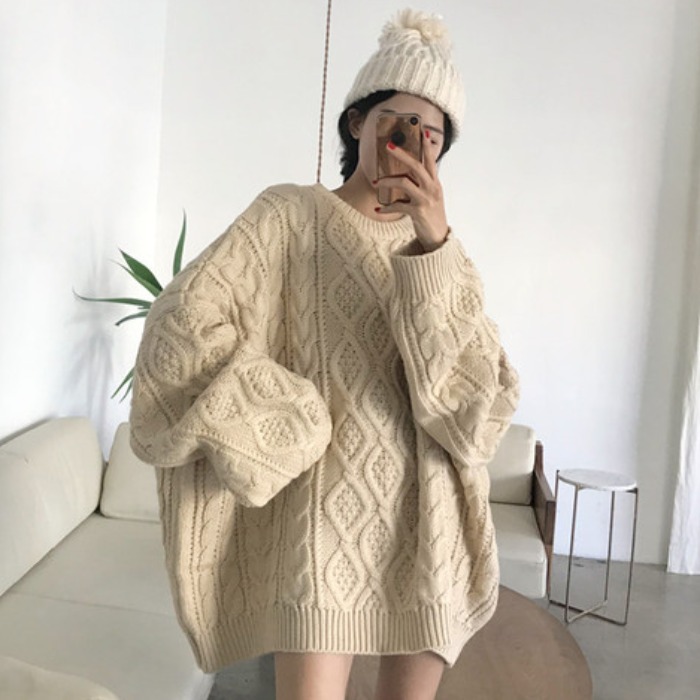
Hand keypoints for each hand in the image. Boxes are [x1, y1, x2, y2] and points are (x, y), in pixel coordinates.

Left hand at [373, 130, 448, 252]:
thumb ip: (422, 185)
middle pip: (416, 166)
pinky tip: (378, 209)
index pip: (431, 160)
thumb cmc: (431, 216)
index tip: (421, 131)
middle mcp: (432, 188)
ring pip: (404, 182)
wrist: (438, 238)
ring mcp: (426, 200)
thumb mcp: (430, 197)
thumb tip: (407, 175)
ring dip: (387, 180)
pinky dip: (386, 207)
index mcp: (435, 183)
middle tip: (388, 146)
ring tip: (376, 182)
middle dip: (401, 154)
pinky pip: (398, 205)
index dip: (426, 146)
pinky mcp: (418, 212)